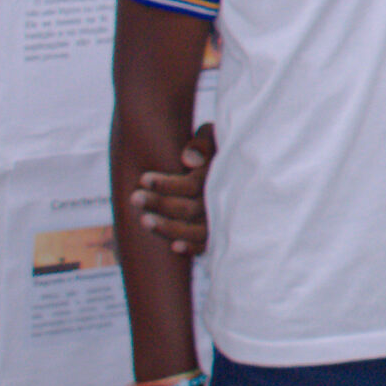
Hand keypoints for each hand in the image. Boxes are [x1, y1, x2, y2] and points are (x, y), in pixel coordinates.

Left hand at [130, 123, 213, 254]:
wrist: (250, 166)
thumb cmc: (222, 149)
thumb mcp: (216, 137)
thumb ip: (203, 143)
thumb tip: (187, 160)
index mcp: (221, 175)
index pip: (191, 185)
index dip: (166, 185)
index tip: (143, 179)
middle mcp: (223, 199)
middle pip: (189, 208)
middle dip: (159, 204)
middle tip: (135, 198)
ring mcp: (225, 217)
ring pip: (197, 230)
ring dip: (169, 228)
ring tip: (144, 221)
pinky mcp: (225, 231)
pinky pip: (210, 244)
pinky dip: (193, 247)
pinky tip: (174, 247)